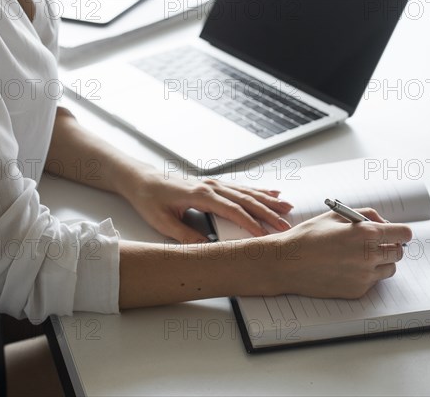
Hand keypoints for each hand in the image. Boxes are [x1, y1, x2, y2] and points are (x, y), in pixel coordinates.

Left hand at [123, 169, 293, 242]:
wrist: (142, 180)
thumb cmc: (150, 198)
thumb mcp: (162, 222)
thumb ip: (185, 236)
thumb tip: (206, 249)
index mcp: (200, 195)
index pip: (232, 210)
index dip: (250, 223)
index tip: (264, 235)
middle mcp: (210, 186)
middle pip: (245, 200)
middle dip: (267, 212)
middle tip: (284, 224)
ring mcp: (214, 183)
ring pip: (247, 192)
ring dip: (268, 200)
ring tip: (287, 207)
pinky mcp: (214, 184)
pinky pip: (240, 188)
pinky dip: (258, 191)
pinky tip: (271, 193)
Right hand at [267, 208, 412, 298]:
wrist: (287, 263)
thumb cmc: (308, 237)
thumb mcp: (336, 215)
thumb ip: (365, 215)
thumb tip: (383, 222)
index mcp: (367, 234)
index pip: (403, 234)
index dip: (401, 232)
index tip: (397, 233)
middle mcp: (369, 257)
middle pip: (398, 253)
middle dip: (390, 246)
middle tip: (376, 243)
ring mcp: (364, 276)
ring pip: (389, 269)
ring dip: (381, 262)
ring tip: (360, 256)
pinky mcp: (357, 291)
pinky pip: (372, 282)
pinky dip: (366, 275)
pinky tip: (346, 268)